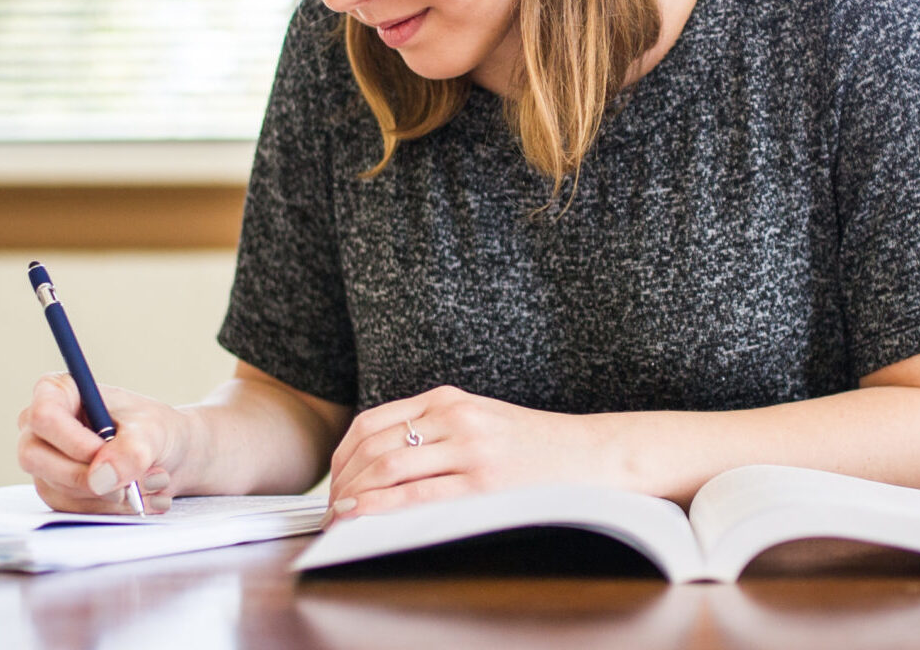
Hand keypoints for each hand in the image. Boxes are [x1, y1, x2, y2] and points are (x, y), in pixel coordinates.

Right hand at [17, 372, 192, 513]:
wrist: (166, 456)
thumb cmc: (153, 429)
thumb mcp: (151, 430)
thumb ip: (130, 449)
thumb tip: (101, 478)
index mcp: (60, 394)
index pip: (44, 416)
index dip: (72, 440)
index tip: (103, 450)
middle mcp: (42, 430)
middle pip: (36, 458)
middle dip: (87, 475)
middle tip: (128, 479)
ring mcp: (45, 464)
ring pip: (57, 489)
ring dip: (108, 494)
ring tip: (149, 480)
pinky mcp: (56, 492)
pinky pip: (71, 510)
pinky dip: (109, 509)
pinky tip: (139, 496)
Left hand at [325, 386, 616, 522]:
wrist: (591, 454)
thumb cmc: (534, 445)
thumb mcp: (480, 419)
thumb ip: (436, 429)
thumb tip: (381, 462)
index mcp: (449, 399)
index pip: (372, 422)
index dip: (342, 455)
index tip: (333, 481)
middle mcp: (455, 417)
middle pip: (374, 446)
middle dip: (341, 481)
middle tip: (328, 509)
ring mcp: (470, 449)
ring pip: (389, 469)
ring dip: (354, 497)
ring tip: (340, 520)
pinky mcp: (484, 483)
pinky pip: (418, 496)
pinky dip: (381, 509)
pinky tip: (364, 519)